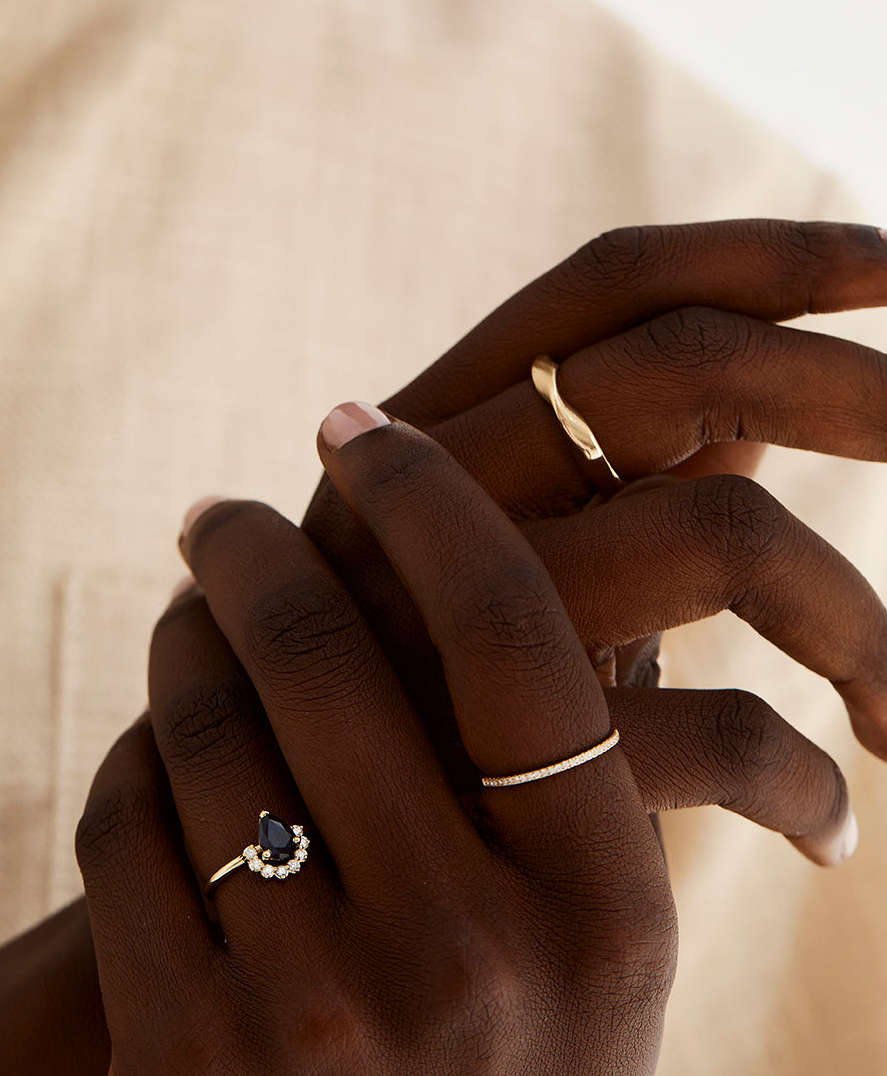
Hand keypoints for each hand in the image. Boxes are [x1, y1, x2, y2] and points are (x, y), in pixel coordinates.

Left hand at [77, 405, 862, 1073]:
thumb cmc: (520, 1050)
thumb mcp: (605, 925)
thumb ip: (628, 728)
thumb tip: (711, 463)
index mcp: (602, 909)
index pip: (512, 629)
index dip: (429, 498)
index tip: (361, 426)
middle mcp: (467, 961)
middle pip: (324, 648)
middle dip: (250, 545)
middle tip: (222, 511)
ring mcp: (315, 1017)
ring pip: (203, 721)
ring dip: (182, 641)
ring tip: (189, 622)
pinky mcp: (182, 1054)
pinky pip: (126, 820)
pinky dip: (135, 761)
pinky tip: (163, 763)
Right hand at [301, 220, 886, 804]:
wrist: (295, 873)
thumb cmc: (429, 703)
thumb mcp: (520, 569)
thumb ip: (624, 475)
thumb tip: (766, 403)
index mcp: (439, 423)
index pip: (609, 281)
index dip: (765, 252)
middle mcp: (433, 488)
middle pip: (678, 365)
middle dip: (855, 388)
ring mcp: (453, 613)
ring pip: (722, 530)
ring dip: (864, 624)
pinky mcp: (485, 757)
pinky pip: (714, 731)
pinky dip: (802, 781)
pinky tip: (828, 832)